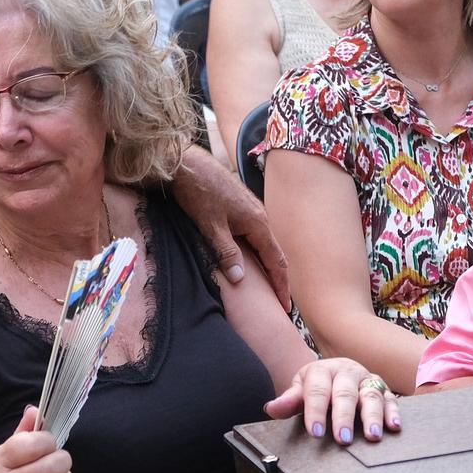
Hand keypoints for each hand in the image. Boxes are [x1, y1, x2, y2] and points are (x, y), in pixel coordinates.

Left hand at [173, 149, 291, 308]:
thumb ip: (226, 252)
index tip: (285, 307)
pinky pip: (257, 236)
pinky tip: (252, 262)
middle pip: (275, 254)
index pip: (276, 262)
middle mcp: (260, 217)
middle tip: (280, 303)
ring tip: (269, 288)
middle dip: (278, 279)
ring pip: (265, 244)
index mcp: (258, 223)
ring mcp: (253, 211)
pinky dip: (259, 253)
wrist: (188, 165)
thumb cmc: (199, 193)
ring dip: (269, 266)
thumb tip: (239, 278)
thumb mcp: (210, 226)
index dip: (281, 286)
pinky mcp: (243, 208)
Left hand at [265, 357, 403, 444]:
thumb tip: (271, 409)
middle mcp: (346, 372)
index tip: (315, 432)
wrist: (332, 372)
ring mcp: (366, 380)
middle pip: (346, 394)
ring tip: (372, 436)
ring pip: (371, 396)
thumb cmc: (315, 387)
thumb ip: (288, 401)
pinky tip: (393, 427)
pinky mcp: (382, 388)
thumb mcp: (299, 390)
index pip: (318, 391)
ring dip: (372, 417)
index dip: (316, 411)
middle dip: (344, 417)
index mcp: (322, 371)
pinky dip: (393, 412)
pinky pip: (390, 399)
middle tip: (343, 439)